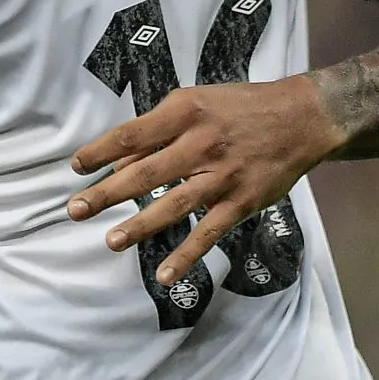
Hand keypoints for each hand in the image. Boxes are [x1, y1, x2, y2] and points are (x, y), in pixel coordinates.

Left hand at [64, 77, 346, 284]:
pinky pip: (209, 232)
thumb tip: (119, 161)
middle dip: (107, 193)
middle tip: (75, 210)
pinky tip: (165, 276)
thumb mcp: (194, 103)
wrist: (302, 119)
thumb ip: (157, 130)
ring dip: (140, 225)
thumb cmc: (239, 107)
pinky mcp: (241, 202)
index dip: (101, 151)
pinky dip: (188, 256)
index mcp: (185, 113)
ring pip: (174, 204)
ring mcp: (222, 176)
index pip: (132, 134)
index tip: (76, 167)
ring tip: (111, 241)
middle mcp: (201, 144)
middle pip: (146, 173)